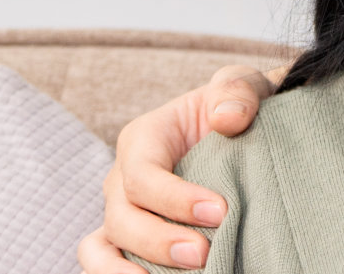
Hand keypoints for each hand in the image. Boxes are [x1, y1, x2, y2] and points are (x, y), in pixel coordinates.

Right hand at [77, 64, 279, 272]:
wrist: (243, 133)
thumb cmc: (237, 109)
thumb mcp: (242, 87)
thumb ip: (237, 91)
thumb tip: (228, 119)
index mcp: (143, 139)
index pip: (142, 174)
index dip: (175, 198)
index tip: (221, 212)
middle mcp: (122, 179)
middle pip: (121, 217)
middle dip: (159, 242)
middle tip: (204, 255)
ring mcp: (122, 213)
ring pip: (99, 249)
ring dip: (126, 271)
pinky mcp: (130, 241)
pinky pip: (107, 264)